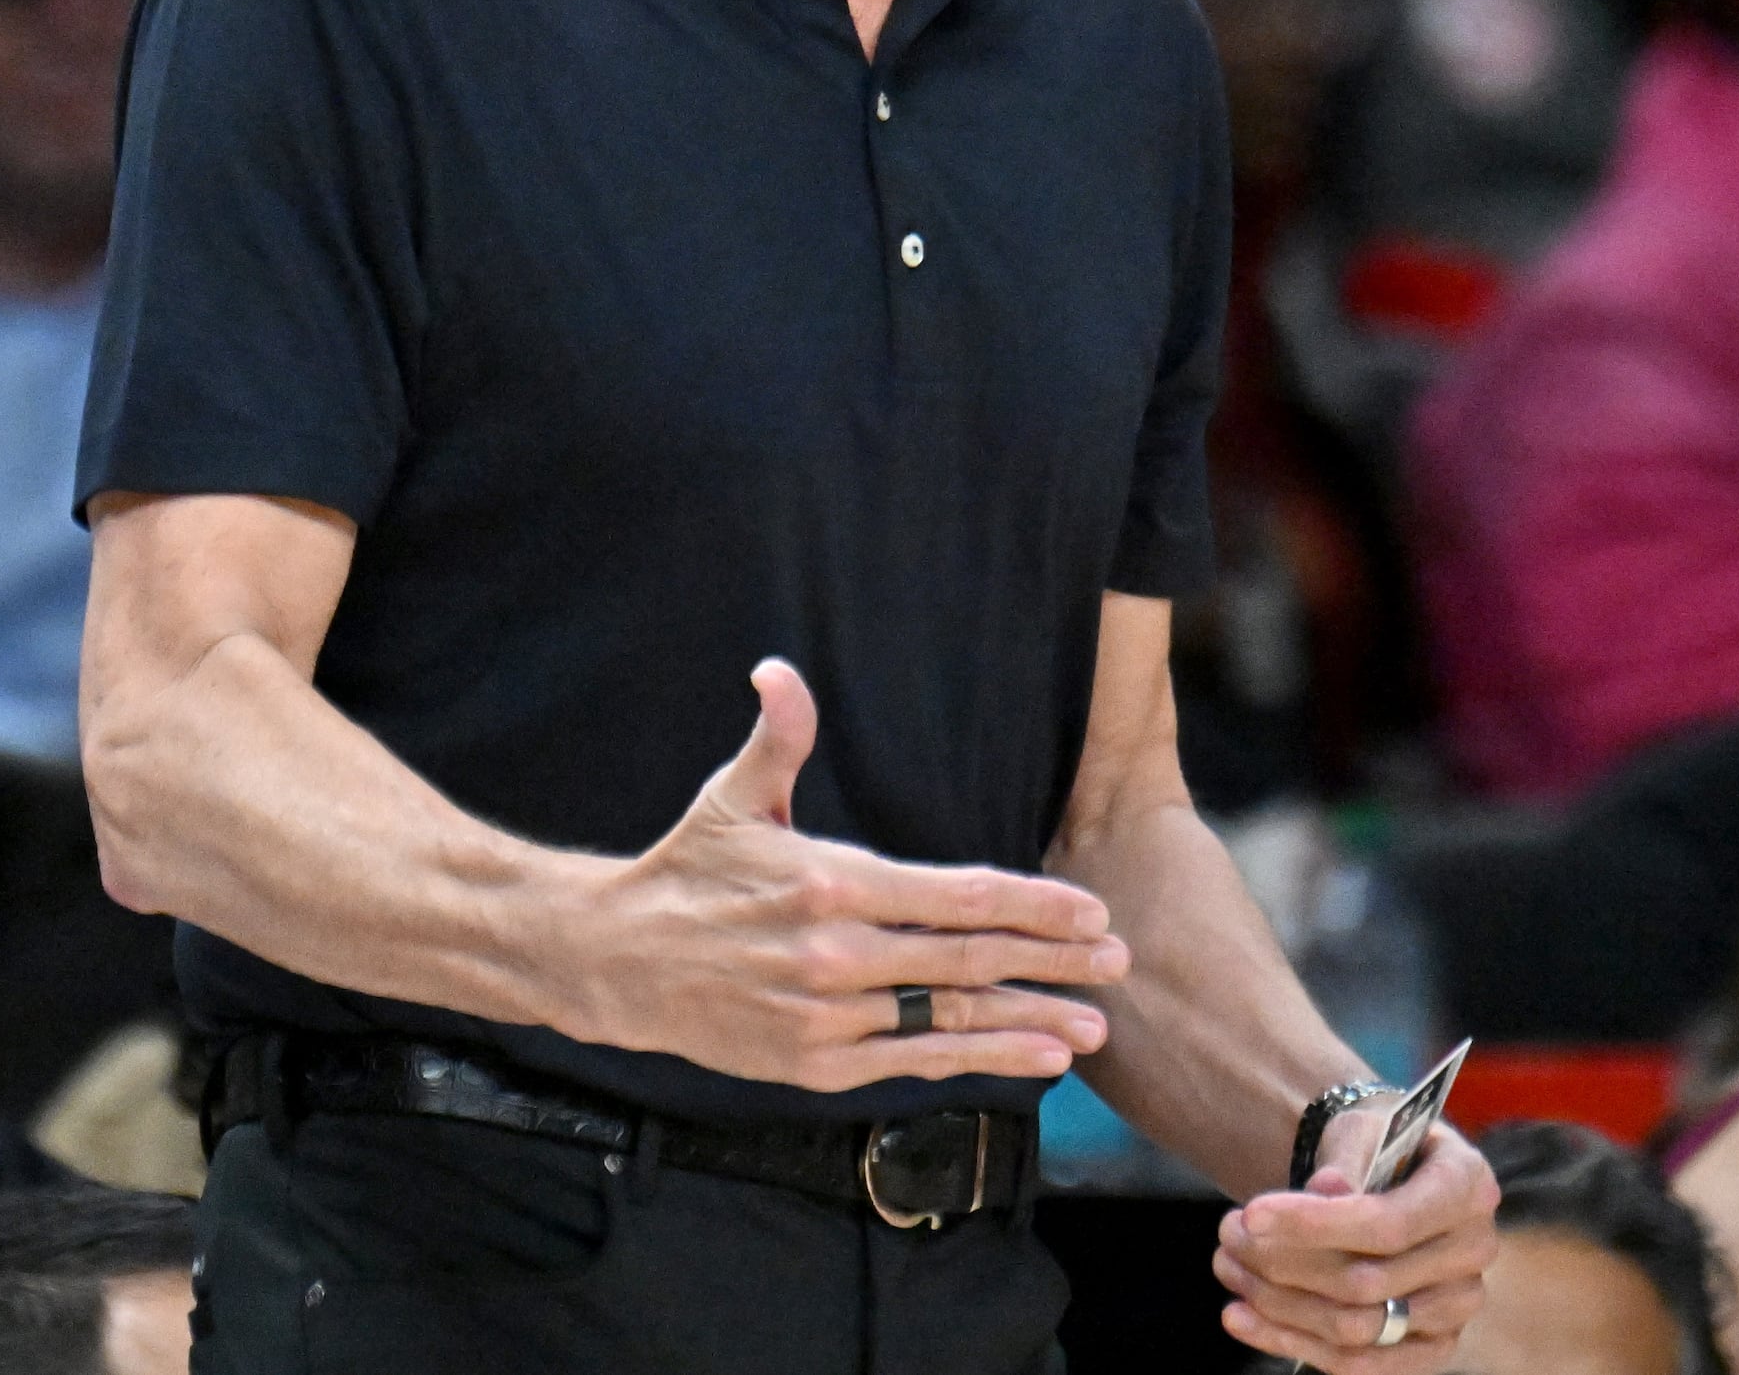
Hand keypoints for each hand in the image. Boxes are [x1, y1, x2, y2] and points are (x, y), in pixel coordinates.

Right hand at [558, 659, 1130, 1090]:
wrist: (618, 961)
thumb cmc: (689, 869)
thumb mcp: (733, 797)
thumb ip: (779, 737)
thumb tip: (778, 671)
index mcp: (831, 881)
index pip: (957, 895)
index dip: (1033, 905)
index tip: (1090, 910)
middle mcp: (836, 954)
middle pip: (969, 958)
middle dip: (1054, 962)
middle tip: (1121, 962)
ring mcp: (827, 1017)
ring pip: (948, 1019)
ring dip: (1029, 1023)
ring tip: (1093, 1028)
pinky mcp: (815, 1067)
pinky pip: (913, 1064)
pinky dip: (977, 1064)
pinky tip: (1031, 1062)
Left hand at [1216, 1114, 1495, 1370]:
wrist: (1396, 1169)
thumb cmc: (1376, 1145)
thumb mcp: (1363, 1128)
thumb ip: (1348, 1156)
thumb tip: (1328, 1190)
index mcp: (1468, 1186)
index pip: (1388, 1223)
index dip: (1314, 1225)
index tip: (1250, 1214)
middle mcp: (1474, 1251)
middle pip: (1367, 1282)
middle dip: (1284, 1262)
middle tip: (1227, 1236)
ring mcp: (1457, 1306)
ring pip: (1357, 1328)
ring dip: (1278, 1304)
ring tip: (1228, 1268)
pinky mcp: (1431, 1346)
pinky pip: (1358, 1364)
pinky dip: (1290, 1341)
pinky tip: (1240, 1316)